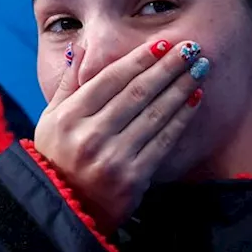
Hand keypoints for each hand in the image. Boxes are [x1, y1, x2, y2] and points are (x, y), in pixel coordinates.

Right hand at [33, 38, 210, 231]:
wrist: (67, 209)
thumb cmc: (58, 158)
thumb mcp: (51, 119)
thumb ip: (68, 83)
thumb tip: (82, 47)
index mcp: (69, 117)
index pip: (111, 79)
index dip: (139, 59)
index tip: (163, 43)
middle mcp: (89, 136)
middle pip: (136, 93)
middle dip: (167, 67)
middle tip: (191, 47)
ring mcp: (112, 158)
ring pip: (154, 114)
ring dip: (180, 88)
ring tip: (200, 68)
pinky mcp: (132, 178)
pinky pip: (163, 141)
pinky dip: (181, 118)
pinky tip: (195, 99)